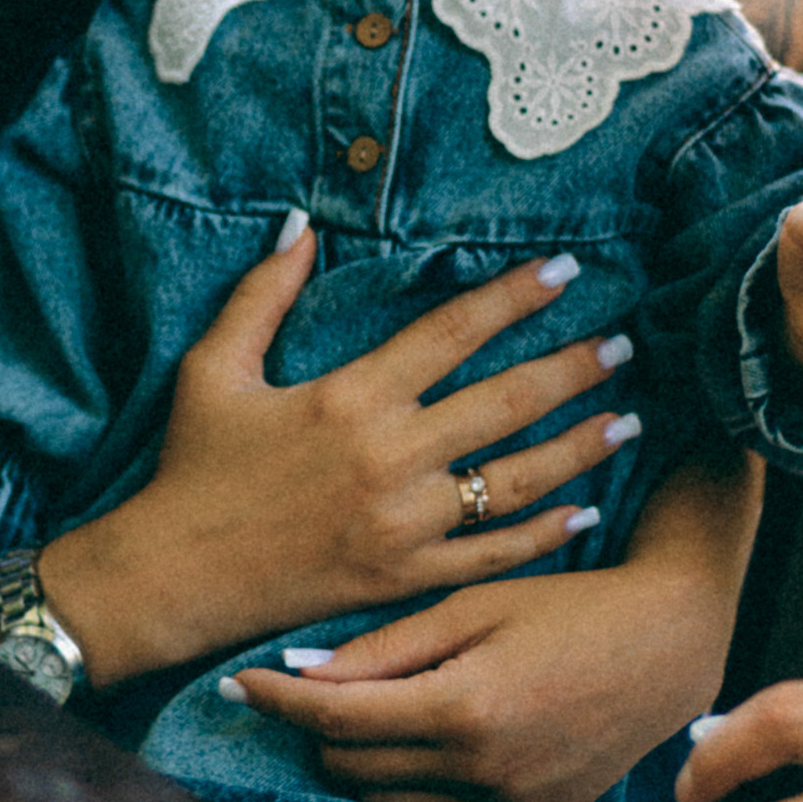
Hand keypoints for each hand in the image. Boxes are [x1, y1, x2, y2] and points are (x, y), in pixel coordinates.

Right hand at [37, 228, 638, 684]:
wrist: (173, 577)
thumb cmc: (192, 468)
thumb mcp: (214, 369)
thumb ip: (263, 294)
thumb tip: (301, 224)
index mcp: (350, 397)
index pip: (452, 331)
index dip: (514, 296)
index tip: (566, 268)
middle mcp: (389, 456)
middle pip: (505, 401)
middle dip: (573, 368)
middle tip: (626, 342)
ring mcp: (403, 523)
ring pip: (515, 478)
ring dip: (579, 446)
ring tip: (629, 419)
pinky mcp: (405, 577)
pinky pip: (493, 554)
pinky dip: (546, 532)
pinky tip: (588, 508)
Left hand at [235, 560, 735, 801]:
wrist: (666, 651)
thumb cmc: (566, 609)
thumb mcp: (472, 608)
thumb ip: (385, 647)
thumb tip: (302, 674)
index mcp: (463, 710)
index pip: (335, 720)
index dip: (277, 700)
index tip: (239, 681)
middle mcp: (481, 775)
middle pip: (348, 770)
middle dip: (315, 731)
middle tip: (307, 688)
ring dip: (357, 763)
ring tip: (363, 714)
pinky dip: (409, 787)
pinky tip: (420, 743)